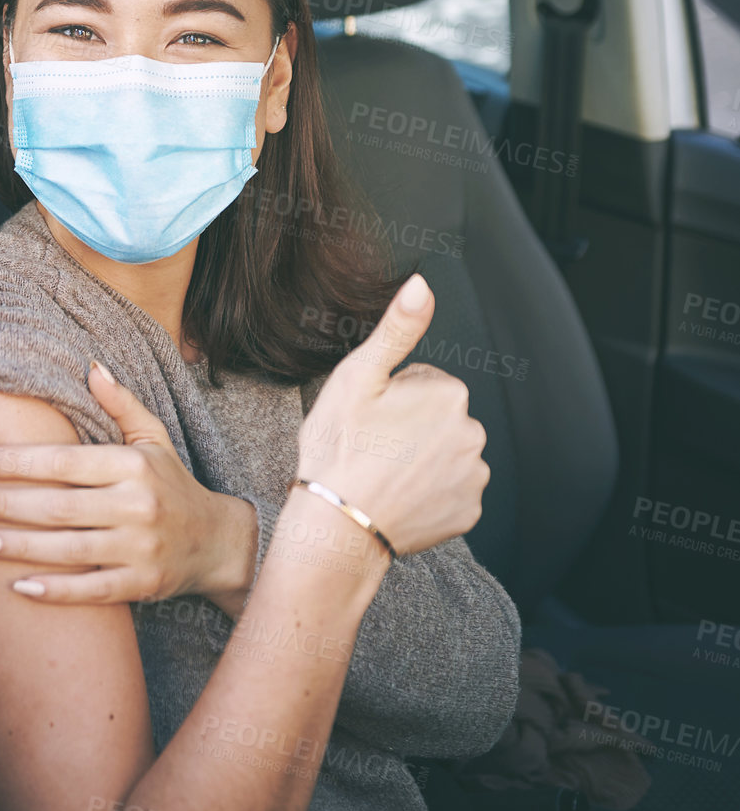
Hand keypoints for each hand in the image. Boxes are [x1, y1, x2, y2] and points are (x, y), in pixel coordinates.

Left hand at [0, 361, 256, 607]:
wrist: (217, 542)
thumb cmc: (173, 484)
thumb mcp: (154, 439)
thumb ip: (121, 404)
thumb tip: (91, 366)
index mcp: (133, 465)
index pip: (64, 461)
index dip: (17, 462)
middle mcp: (137, 504)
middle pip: (57, 505)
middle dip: (1, 503)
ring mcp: (140, 548)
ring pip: (67, 549)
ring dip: (15, 546)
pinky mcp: (141, 585)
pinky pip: (91, 590)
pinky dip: (55, 590)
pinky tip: (17, 587)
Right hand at [296, 273, 488, 555]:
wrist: (336, 527)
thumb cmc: (339, 449)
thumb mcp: (358, 377)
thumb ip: (398, 327)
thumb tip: (421, 283)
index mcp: (448, 393)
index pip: (422, 382)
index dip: (391, 398)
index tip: (370, 419)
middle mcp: (473, 432)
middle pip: (439, 417)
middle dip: (411, 426)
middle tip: (373, 446)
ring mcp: (473, 476)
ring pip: (446, 453)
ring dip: (422, 459)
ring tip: (383, 473)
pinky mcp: (469, 512)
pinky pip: (452, 491)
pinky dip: (430, 493)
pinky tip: (400, 497)